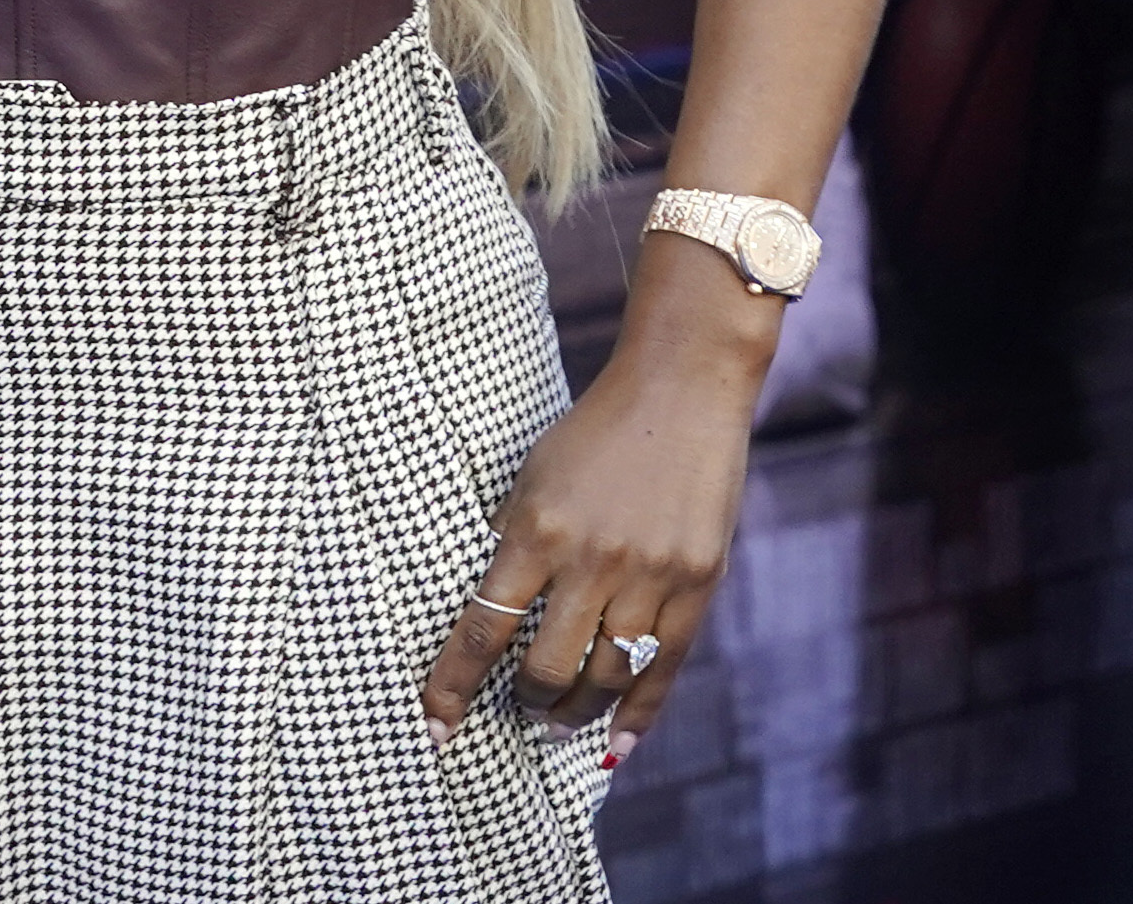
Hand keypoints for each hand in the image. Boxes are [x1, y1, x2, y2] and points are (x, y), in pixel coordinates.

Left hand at [417, 247, 771, 759]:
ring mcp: (650, 575)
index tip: (434, 727)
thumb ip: (515, 540)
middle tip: (517, 712)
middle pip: (547, 667)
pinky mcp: (698, 583)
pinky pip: (663, 668)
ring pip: (605, 677)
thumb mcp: (534, 475)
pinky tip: (615, 744)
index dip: (454, 685)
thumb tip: (492, 612)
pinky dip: (638, 714)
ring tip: (557, 724)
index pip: (484, 627)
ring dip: (575, 713)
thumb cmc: (595, 432)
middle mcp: (593, 559)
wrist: (682, 389)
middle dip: (526, 702)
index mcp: (536, 528)